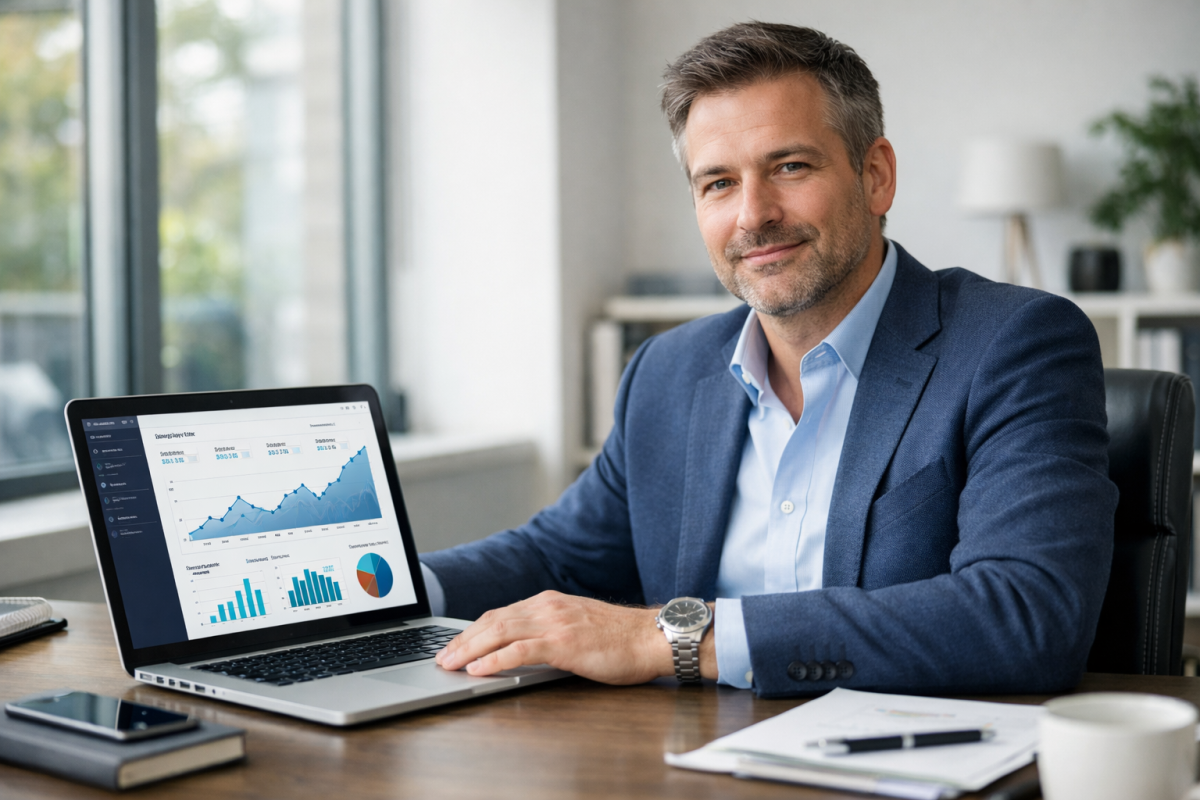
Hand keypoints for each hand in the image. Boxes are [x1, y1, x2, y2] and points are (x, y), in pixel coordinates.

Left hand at [435, 591, 716, 683]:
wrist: (651, 637)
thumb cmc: (621, 638)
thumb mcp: (579, 626)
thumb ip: (551, 631)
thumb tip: (524, 648)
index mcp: (550, 602)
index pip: (501, 614)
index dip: (474, 630)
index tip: (455, 645)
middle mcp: (547, 606)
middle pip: (493, 621)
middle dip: (463, 640)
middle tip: (442, 658)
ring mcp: (554, 623)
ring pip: (500, 632)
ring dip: (470, 650)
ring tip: (450, 664)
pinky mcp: (563, 643)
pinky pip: (520, 650)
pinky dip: (494, 659)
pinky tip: (479, 669)